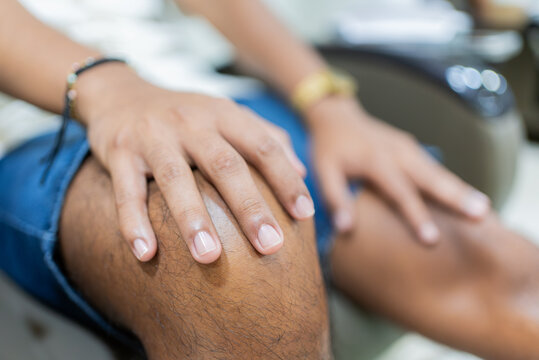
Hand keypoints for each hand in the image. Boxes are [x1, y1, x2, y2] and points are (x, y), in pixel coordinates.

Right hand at [75, 64, 313, 262]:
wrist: (120, 93)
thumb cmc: (185, 114)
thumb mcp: (226, 114)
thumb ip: (265, 137)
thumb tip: (301, 170)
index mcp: (223, 114)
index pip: (262, 146)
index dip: (286, 179)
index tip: (305, 214)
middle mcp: (190, 122)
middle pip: (225, 165)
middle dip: (249, 207)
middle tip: (270, 246)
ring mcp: (153, 137)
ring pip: (175, 179)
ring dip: (192, 219)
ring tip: (209, 257)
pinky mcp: (119, 153)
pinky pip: (127, 191)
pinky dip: (134, 223)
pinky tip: (146, 254)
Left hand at [308, 97, 489, 243]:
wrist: (336, 116)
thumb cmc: (329, 147)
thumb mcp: (323, 171)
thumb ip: (335, 198)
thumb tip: (347, 229)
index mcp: (376, 160)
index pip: (400, 191)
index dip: (416, 215)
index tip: (432, 238)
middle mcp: (397, 152)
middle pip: (431, 177)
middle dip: (456, 196)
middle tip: (480, 215)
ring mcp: (407, 147)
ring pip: (438, 170)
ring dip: (460, 189)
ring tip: (483, 209)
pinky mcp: (411, 147)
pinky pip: (434, 166)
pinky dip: (451, 181)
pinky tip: (466, 196)